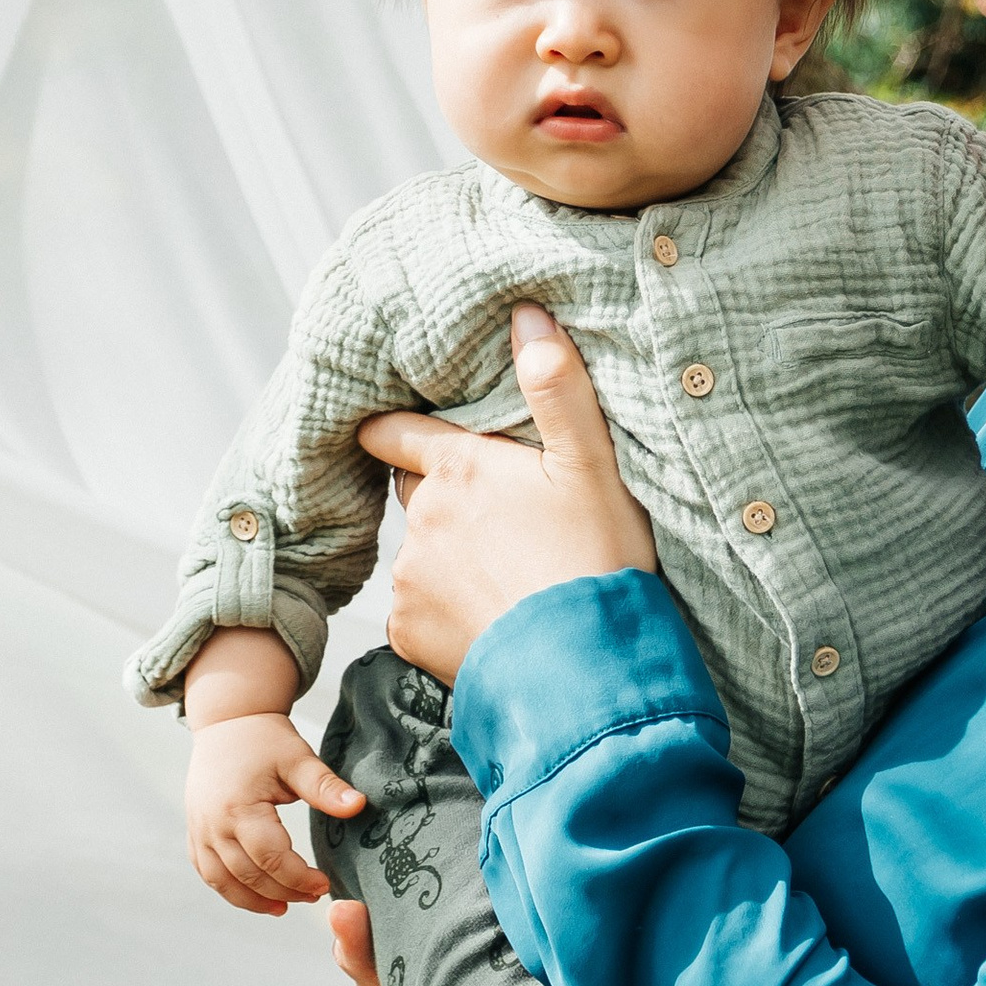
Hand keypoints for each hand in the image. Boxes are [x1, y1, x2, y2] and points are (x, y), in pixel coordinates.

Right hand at [185, 707, 366, 916]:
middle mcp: (213, 825)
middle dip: (283, 892)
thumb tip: (359, 805)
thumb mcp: (298, 758)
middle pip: (248, 875)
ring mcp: (199, 830)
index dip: (299, 878)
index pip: (271, 858)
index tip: (324, 884)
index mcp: (239, 808)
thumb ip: (325, 786)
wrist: (228, 723)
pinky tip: (254, 896)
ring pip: (222, 881)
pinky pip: (207, 872)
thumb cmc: (266, 739)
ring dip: (253, 900)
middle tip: (313, 897)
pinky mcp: (195, 832)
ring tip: (284, 907)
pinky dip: (229, 889)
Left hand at [358, 305, 654, 684]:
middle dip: (446, 499)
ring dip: (450, 560)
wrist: (584, 670)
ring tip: (510, 579)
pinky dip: (446, 613)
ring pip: (421, 556)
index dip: (395, 430)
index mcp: (459, 469)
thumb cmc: (595, 560)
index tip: (390, 432)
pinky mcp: (407, 632)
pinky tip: (494, 620)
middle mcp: (421, 519)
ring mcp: (410, 578)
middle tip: (501, 520)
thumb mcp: (592, 464)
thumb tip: (527, 315)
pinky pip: (418, 612)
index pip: (396, 433)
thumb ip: (558, 387)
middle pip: (418, 495)